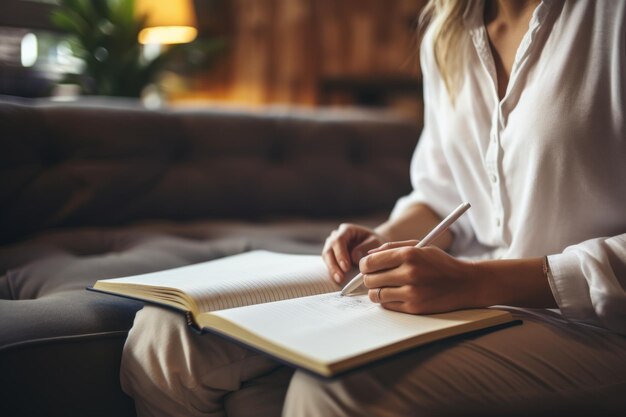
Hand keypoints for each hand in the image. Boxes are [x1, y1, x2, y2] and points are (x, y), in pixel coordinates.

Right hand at [322, 224, 387, 283]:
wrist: (372, 243)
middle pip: (329, 249)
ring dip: (332, 269)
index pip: (338, 240)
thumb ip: (365, 248)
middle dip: (334, 264)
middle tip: (340, 277)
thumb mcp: (375, 242)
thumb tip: (354, 259)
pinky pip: (328, 262)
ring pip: (326, 256)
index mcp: (346, 229)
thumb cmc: (374, 242)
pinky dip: (332, 271)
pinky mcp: (331, 254)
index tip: (346, 267)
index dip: (340, 254)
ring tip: (339, 280)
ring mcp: (332, 245)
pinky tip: (338, 279)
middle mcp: (336, 235)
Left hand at [360, 240, 481, 313]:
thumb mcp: (419, 247)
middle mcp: (410, 273)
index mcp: (409, 255)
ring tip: (384, 286)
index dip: (364, 265)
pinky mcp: (415, 308)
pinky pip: (387, 305)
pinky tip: (395, 294)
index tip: (367, 266)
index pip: (370, 262)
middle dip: (368, 278)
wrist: (465, 283)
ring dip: (376, 291)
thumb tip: (368, 256)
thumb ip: (392, 248)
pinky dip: (386, 300)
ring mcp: (412, 292)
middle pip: (370, 279)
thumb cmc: (439, 263)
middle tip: (375, 277)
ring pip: (376, 294)